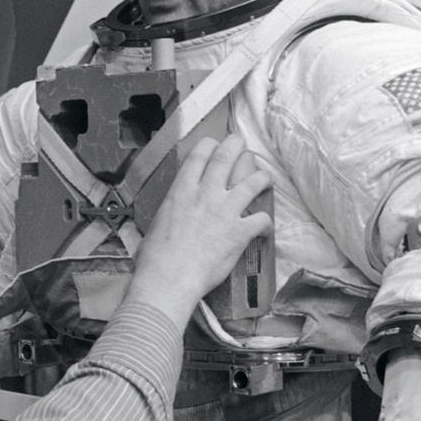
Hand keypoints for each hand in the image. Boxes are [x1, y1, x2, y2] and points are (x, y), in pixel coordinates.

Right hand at [128, 135, 272, 327]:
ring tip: (266, 178)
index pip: (199, 156)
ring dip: (262, 178)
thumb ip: (169, 216)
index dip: (209, 146)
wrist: (168, 277)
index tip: (214, 145)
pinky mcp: (240, 232)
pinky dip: (266, 222)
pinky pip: (261, 219)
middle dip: (236, 146)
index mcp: (181, 191)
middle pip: (226, 159)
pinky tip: (265, 227)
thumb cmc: (154, 257)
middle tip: (241, 143)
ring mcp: (225, 211)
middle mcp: (205, 194)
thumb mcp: (155, 224)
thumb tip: (168, 224)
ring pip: (252, 183)